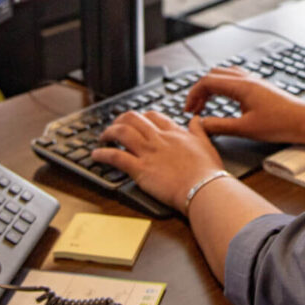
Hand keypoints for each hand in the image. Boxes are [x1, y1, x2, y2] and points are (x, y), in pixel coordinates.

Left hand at [91, 110, 225, 211]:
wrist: (204, 188)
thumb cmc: (208, 171)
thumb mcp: (207, 144)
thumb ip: (199, 130)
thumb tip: (196, 119)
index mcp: (174, 133)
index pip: (153, 116)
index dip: (141, 117)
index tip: (136, 122)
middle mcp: (158, 139)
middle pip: (133, 119)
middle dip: (120, 120)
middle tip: (114, 127)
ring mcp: (148, 153)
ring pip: (121, 132)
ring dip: (108, 133)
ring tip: (102, 138)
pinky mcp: (140, 169)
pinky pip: (116, 157)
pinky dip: (102, 154)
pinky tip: (96, 155)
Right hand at [184, 66, 304, 144]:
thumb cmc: (281, 124)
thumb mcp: (246, 129)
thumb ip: (220, 126)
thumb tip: (201, 124)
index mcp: (241, 86)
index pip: (207, 82)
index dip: (193, 94)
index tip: (188, 110)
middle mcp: (247, 79)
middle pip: (213, 76)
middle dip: (200, 91)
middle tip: (194, 109)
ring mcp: (254, 81)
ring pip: (224, 76)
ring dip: (211, 89)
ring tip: (205, 106)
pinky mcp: (259, 87)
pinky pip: (234, 80)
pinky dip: (222, 89)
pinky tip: (224, 103)